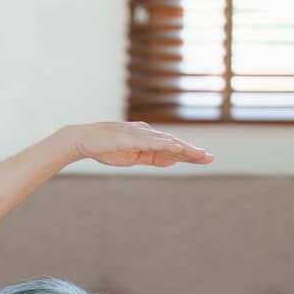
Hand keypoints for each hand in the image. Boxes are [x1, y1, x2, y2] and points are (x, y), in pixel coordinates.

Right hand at [68, 120, 213, 168]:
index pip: (172, 148)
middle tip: (210, 158)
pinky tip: (177, 149)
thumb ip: (153, 158)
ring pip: (166, 142)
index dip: (188, 154)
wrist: (84, 140)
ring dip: (183, 149)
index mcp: (148, 139)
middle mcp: (147, 133)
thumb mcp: (134, 157)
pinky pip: (151, 141)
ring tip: (199, 155)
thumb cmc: (106, 148)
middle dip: (192, 151)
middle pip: (173, 143)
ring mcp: (139, 133)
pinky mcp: (131, 136)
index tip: (204, 159)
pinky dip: (165, 145)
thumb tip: (173, 160)